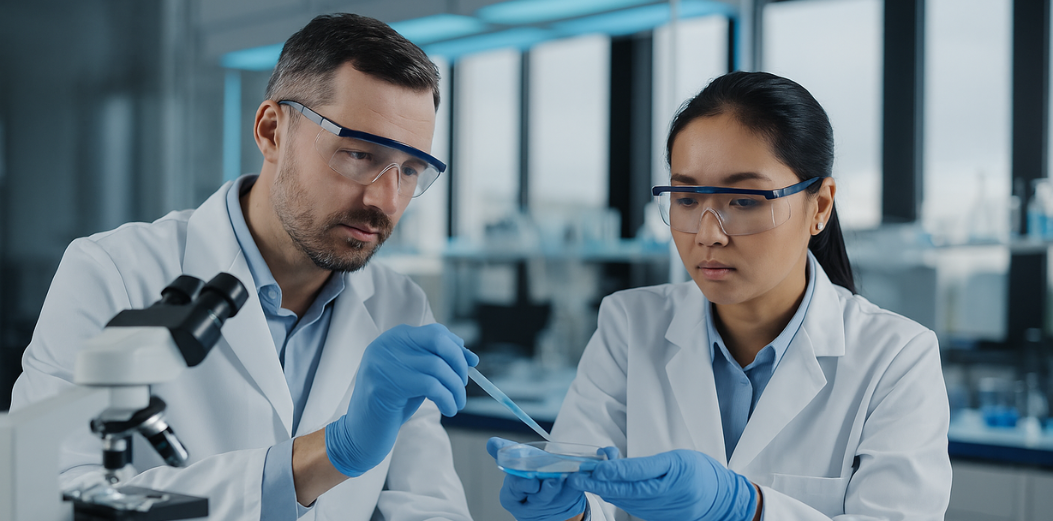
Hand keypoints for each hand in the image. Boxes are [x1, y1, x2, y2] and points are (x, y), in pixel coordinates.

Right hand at [325, 323, 477, 476]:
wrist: (361, 435)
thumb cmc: (391, 406)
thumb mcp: (415, 377)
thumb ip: (435, 363)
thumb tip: (470, 355)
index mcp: (393, 339)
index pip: (434, 331)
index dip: (457, 347)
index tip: (470, 364)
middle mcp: (386, 345)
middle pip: (437, 340)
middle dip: (458, 363)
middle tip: (461, 386)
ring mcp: (383, 364)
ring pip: (437, 366)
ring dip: (455, 388)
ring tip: (457, 404)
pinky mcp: (384, 385)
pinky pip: (430, 386)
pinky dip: (447, 398)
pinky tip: (449, 410)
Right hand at [487, 437, 586, 520]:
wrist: (547, 490)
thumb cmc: (530, 472)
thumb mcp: (518, 461)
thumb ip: (505, 452)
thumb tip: (491, 443)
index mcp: (513, 494)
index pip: (515, 490)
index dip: (522, 485)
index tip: (530, 479)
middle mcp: (530, 503)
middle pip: (537, 497)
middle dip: (544, 489)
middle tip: (551, 480)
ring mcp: (549, 505)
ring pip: (554, 498)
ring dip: (561, 487)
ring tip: (565, 476)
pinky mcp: (567, 502)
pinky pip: (571, 495)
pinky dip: (575, 485)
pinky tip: (578, 475)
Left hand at [567, 449, 756, 520]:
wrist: (722, 500)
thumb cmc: (699, 472)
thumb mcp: (676, 458)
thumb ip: (645, 463)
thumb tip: (613, 464)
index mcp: (674, 474)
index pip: (638, 474)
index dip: (614, 471)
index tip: (594, 468)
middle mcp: (668, 496)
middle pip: (627, 491)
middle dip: (598, 483)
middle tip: (575, 476)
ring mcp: (663, 512)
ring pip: (626, 501)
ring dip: (604, 490)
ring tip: (584, 478)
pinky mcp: (659, 519)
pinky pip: (633, 509)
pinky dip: (617, 498)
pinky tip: (605, 488)